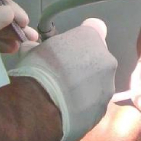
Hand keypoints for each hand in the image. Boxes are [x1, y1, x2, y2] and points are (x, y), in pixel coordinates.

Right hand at [9, 19, 117, 140]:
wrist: (41, 104)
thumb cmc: (38, 69)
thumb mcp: (33, 48)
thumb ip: (42, 46)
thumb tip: (33, 49)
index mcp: (91, 37)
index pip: (94, 29)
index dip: (82, 39)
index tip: (71, 48)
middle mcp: (106, 59)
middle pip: (98, 59)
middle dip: (84, 66)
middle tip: (64, 75)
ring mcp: (108, 86)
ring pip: (98, 84)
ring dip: (86, 88)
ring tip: (64, 97)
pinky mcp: (103, 110)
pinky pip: (94, 105)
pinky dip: (83, 107)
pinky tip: (67, 110)